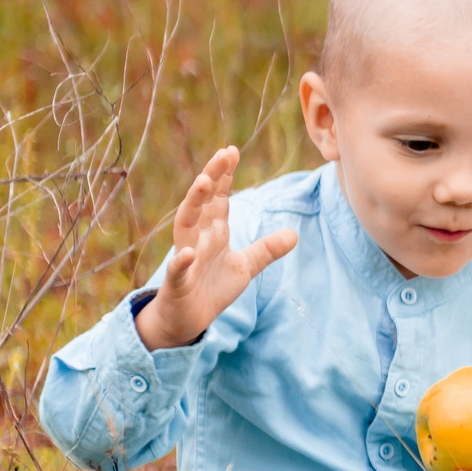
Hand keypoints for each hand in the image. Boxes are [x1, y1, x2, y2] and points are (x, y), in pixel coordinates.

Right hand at [136, 147, 298, 349]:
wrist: (186, 320)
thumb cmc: (210, 288)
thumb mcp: (245, 267)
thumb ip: (266, 250)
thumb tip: (294, 234)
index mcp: (213, 232)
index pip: (219, 198)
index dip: (225, 175)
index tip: (232, 150)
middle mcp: (196, 239)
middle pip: (202, 202)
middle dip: (212, 177)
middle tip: (223, 153)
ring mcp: (185, 258)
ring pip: (185, 225)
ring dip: (193, 203)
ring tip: (204, 182)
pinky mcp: (178, 282)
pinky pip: (177, 269)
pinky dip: (182, 261)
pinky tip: (189, 253)